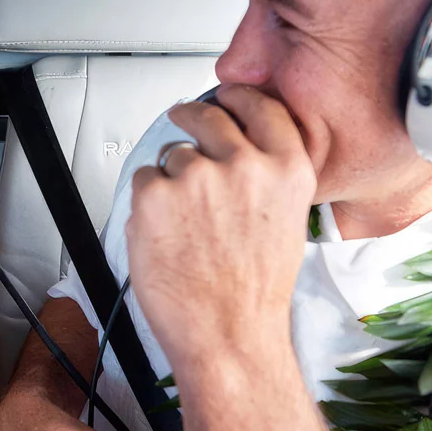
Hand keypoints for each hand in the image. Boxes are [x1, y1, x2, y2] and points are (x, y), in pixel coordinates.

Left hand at [125, 85, 315, 367]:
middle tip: (182, 122)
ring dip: (171, 179)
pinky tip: (166, 235)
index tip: (226, 95)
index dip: (238, 97)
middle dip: (191, 117)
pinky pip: (143, 180)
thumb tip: (239, 149)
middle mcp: (244, 164)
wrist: (229, 335)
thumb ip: (268, 176)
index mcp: (286, 168)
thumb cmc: (255, 292)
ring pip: (171, 154)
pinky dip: (147, 204)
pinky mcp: (155, 194)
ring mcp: (197, 176)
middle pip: (207, 115)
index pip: (260, 106)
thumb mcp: (288, 221)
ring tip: (185, 226)